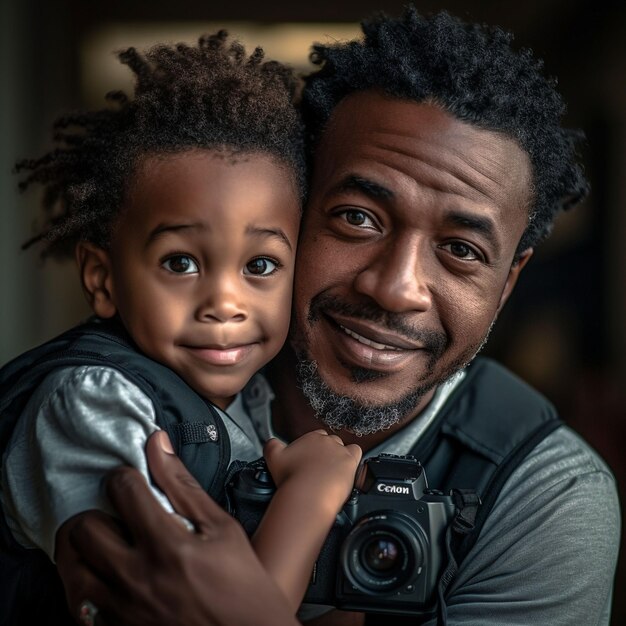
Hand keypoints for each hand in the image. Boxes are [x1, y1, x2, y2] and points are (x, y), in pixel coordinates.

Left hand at [62, 431, 299, 625]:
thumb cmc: (242, 586)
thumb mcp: (222, 529)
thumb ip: (183, 486)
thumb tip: (157, 443)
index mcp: (167, 544)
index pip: (122, 490)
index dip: (124, 476)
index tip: (131, 481)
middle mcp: (136, 577)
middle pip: (83, 527)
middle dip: (97, 510)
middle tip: (114, 513)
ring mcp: (121, 610)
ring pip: (70, 567)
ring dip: (83, 547)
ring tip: (105, 542)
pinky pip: (76, 604)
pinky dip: (83, 583)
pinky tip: (104, 576)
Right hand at [264, 430, 361, 510]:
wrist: (306, 494)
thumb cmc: (291, 478)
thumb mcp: (272, 457)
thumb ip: (272, 445)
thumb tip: (272, 442)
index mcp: (311, 437)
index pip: (316, 436)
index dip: (314, 449)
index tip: (310, 460)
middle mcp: (327, 441)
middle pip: (331, 443)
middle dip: (326, 453)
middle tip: (320, 469)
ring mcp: (340, 451)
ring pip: (344, 447)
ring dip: (340, 456)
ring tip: (333, 471)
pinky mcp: (350, 462)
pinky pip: (357, 453)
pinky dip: (354, 459)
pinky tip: (347, 469)